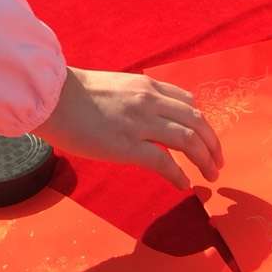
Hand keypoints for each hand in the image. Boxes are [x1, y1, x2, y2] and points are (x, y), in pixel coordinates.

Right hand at [38, 67, 223, 191]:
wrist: (53, 97)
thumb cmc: (76, 93)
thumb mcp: (116, 86)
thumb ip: (136, 97)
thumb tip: (146, 112)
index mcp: (147, 86)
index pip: (188, 102)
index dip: (203, 122)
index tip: (207, 138)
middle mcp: (150, 101)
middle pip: (196, 121)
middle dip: (212, 143)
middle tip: (218, 161)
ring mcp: (141, 123)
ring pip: (188, 140)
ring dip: (204, 159)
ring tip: (211, 175)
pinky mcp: (127, 146)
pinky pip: (164, 162)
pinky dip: (179, 175)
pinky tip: (185, 185)